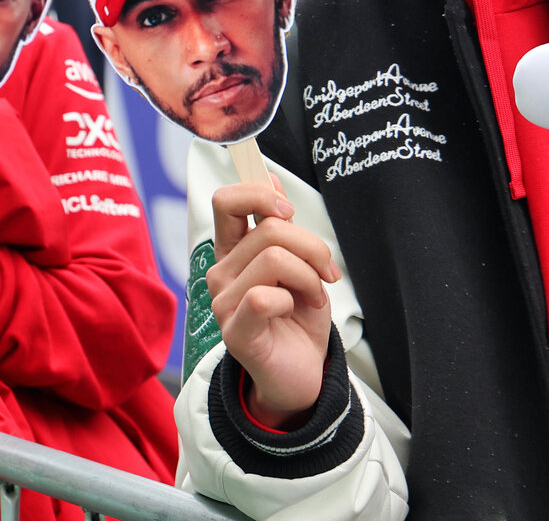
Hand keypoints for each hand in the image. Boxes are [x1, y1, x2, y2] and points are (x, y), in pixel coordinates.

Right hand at [206, 180, 339, 427]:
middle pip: (269, 228)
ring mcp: (223, 302)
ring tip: (315, 298)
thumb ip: (280, 225)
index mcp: (233, 252)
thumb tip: (268, 175)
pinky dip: (294, 300)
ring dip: (310, 277)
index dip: (259, 193)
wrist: (302, 374)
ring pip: (275, 258)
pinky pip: (266, 296)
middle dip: (312, 246)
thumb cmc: (298, 319)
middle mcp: (220, 272)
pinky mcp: (234, 330)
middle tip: (327, 273)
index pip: (225, 201)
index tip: (289, 211)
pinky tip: (295, 314)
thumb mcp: (298, 262)